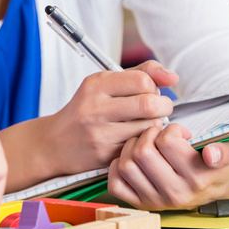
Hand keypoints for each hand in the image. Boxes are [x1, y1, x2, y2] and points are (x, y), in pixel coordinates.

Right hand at [42, 61, 177, 176]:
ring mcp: (100, 133)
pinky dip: (143, 141)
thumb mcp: (105, 84)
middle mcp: (95, 107)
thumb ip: (141, 73)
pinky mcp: (105, 154)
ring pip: (148, 128)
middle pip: (149, 105)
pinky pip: (139, 145)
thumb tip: (173, 77)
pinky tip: (133, 138)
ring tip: (144, 124)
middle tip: (158, 109)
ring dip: (154, 126)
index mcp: (96, 84)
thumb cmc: (86, 109)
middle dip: (163, 107)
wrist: (55, 143)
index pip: (142, 80)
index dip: (155, 87)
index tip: (151, 92)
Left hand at [106, 123, 228, 209]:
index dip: (171, 129)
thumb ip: (225, 152)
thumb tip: (211, 154)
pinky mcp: (141, 204)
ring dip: (132, 147)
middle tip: (158, 134)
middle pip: (142, 152)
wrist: (213, 187)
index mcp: (197, 179)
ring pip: (127, 164)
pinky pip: (116, 184)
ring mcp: (156, 201)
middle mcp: (175, 194)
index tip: (179, 132)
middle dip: (148, 134)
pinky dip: (118, 167)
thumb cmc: (218, 165)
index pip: (167, 142)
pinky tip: (133, 159)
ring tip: (147, 144)